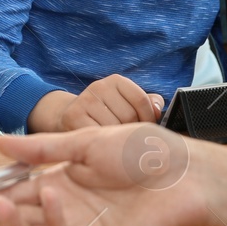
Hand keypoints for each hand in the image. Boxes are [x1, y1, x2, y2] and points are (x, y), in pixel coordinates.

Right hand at [0, 125, 226, 225]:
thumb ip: (42, 149)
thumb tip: (0, 146)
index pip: (14, 191)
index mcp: (61, 182)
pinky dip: (50, 219)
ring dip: (8, 221)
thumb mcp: (87, 142)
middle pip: (16, 217)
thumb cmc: (145, 151)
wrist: (186, 173)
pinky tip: (49, 195)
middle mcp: (65, 208)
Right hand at [38, 74, 161, 131]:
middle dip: (132, 131)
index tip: (146, 129)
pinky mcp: (73, 116)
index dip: (148, 118)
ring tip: (115, 142)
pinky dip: (103, 143)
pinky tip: (103, 144)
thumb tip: (158, 107)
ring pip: (114, 127)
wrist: (68, 117)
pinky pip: (98, 135)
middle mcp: (99, 87)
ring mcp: (85, 100)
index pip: (141, 99)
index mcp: (116, 80)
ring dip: (117, 140)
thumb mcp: (125, 103)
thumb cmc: (104, 113)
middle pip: (128, 116)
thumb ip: (146, 104)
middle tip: (128, 139)